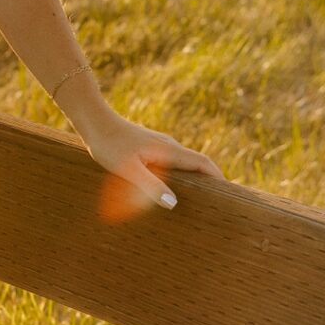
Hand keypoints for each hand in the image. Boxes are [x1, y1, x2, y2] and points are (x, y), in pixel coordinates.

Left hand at [79, 110, 221, 210]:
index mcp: (169, 151)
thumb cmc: (109, 145)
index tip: (230, 196)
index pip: (204, 164)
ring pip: (184, 163)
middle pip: (198, 163)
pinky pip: (171, 162)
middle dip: (210, 181)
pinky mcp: (149, 147)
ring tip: (198, 199)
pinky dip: (179, 174)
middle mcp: (169, 146)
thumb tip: (174, 203)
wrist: (93, 121)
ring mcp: (159, 145)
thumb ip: (151, 186)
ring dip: (195, 178)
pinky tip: (170, 187)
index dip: (219, 178)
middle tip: (218, 202)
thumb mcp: (129, 170)